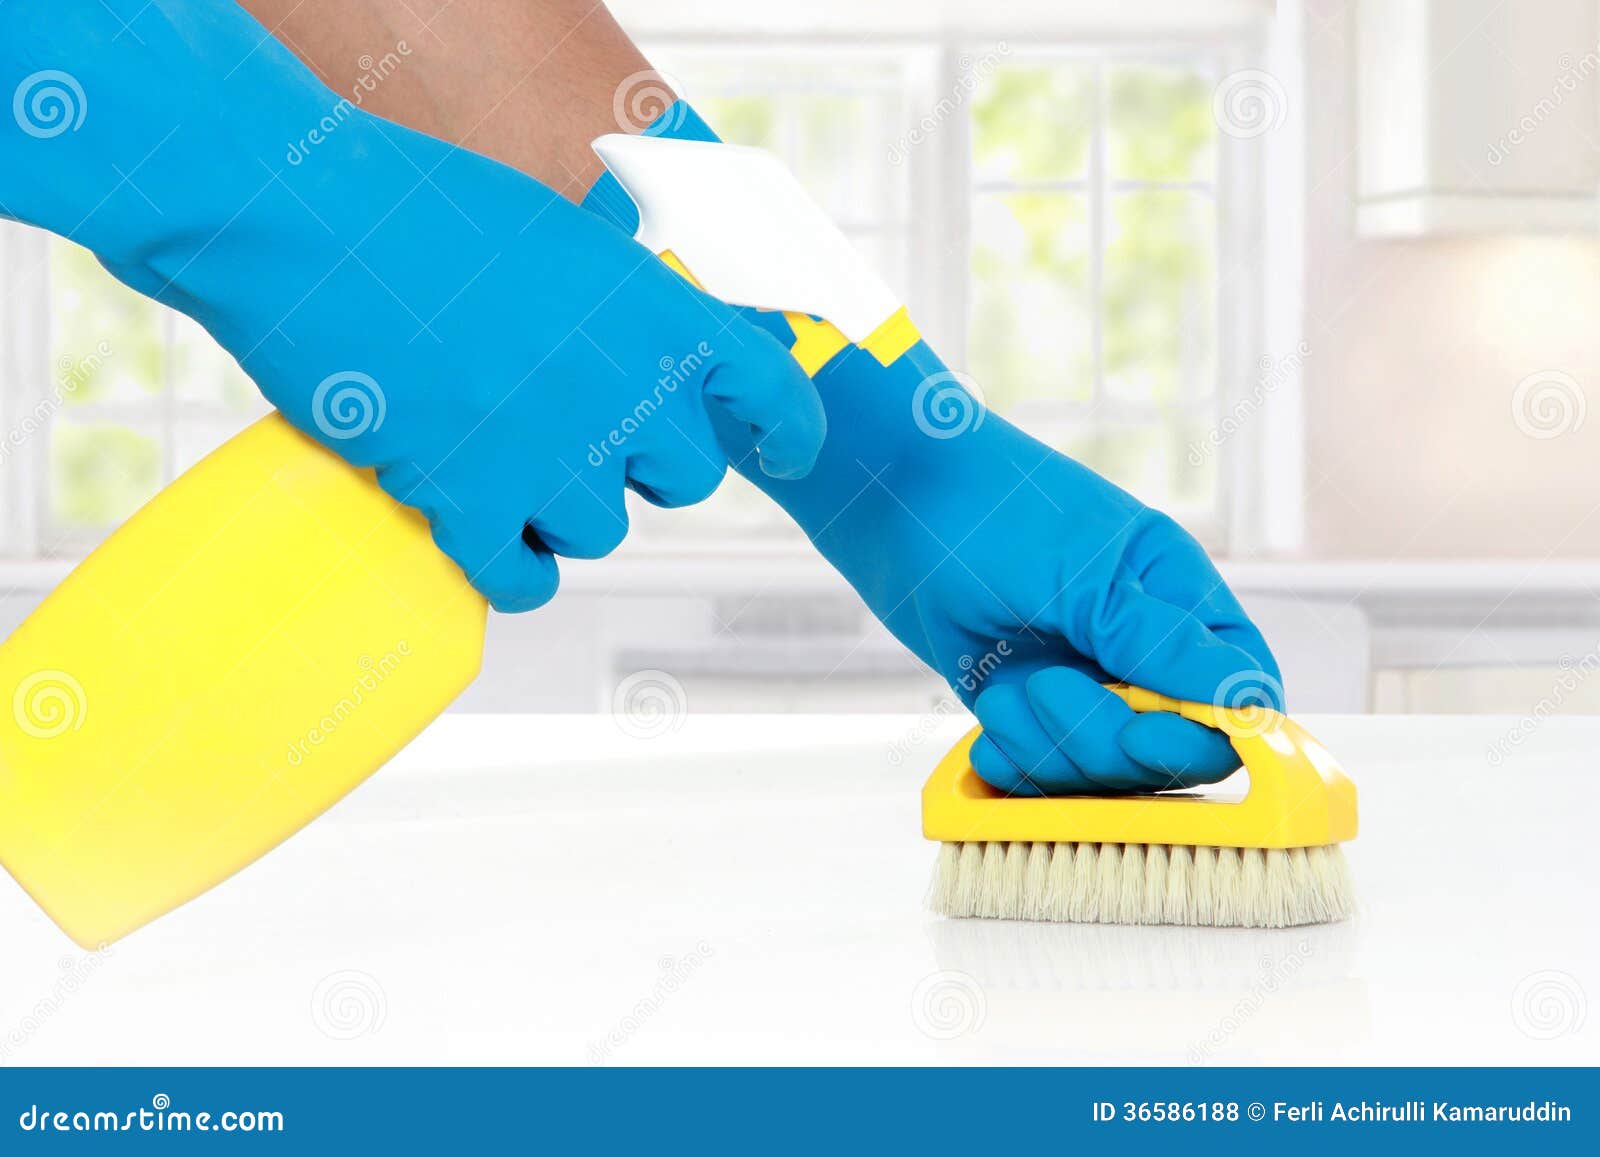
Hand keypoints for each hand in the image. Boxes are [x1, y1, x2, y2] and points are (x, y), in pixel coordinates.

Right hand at [0, 0, 822, 611]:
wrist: (309, 220)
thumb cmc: (426, 212)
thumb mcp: (566, 242)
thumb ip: (630, 312)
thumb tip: (672, 366)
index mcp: (659, 314)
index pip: (772, 392)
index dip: (789, 431)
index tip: (786, 452)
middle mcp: (626, 392)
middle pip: (685, 481)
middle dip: (640, 465)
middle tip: (576, 432)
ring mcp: (551, 455)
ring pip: (600, 532)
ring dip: (560, 509)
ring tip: (499, 457)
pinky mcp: (470, 503)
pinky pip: (523, 582)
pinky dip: (509, 570)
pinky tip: (486, 541)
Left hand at [727, 340, 1281, 793]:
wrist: (889, 499)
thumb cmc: (991, 512)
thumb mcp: (1085, 579)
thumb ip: (1160, 645)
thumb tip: (1250, 701)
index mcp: (1179, 599)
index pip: (1239, 693)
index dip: (1206, 732)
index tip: (1144, 732)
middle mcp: (1140, 648)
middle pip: (1171, 748)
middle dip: (1106, 738)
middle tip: (1046, 689)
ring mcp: (1084, 680)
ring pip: (1104, 768)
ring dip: (1050, 744)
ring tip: (1006, 689)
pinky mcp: (1028, 705)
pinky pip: (1046, 768)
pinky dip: (1017, 760)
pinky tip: (988, 735)